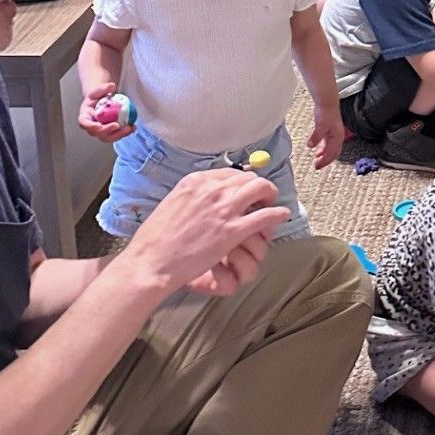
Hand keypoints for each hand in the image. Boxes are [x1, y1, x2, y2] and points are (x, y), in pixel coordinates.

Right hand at [77, 82, 133, 142]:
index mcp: (85, 116)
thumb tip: (112, 86)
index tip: (99, 126)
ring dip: (119, 134)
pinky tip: (133, 127)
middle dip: (107, 131)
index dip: (90, 126)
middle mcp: (91, 126)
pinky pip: (117, 135)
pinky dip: (125, 133)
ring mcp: (101, 131)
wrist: (102, 101)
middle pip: (97, 133)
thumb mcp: (98, 90)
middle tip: (118, 125)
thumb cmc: (98, 96)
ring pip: (108, 137)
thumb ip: (103, 88)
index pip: (84, 123)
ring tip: (129, 128)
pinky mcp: (110, 133)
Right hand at [119, 168, 289, 298]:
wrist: (151, 261)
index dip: (241, 182)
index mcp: (195, 181)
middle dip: (257, 187)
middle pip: (247, 178)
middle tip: (262, 198)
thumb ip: (193, 198)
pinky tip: (282, 216)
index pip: (229, 173)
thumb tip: (206, 198)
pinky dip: (278, 214)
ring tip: (272, 204)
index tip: (244, 191)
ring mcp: (224, 209)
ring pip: (260, 189)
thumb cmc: (156, 240)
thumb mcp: (172, 204)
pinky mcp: (233, 231)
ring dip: (269, 195)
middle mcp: (211, 190)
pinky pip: (265, 215)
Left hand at [309, 99, 345, 169]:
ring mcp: (335, 134)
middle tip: (317, 166)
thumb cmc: (326, 112)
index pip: (331, 153)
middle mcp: (338, 137)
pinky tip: (318, 150)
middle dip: (325, 160)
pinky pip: (328, 144)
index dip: (324, 161)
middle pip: (333, 153)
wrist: (327, 102)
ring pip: (331, 149)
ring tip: (317, 159)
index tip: (317, 166)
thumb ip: (316, 137)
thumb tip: (311, 146)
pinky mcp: (331, 131)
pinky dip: (323, 148)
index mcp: (337, 137)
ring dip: (324, 155)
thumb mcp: (320, 126)